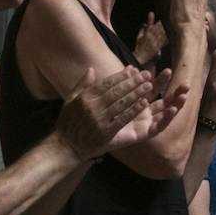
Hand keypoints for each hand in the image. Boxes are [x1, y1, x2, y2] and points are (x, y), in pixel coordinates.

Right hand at [55, 66, 173, 159]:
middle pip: (116, 91)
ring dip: (137, 93)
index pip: (106, 83)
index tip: (133, 70)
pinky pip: (123, 118)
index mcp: (84, 97)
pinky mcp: (106, 132)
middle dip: (133, 82)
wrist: (66, 145)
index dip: (121, 76)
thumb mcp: (70, 100)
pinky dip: (134, 110)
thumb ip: (82, 84)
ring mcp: (99, 120)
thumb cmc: (68, 122)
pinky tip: (144, 103)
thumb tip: (91, 69)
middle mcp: (92, 107)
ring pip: (121, 103)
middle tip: (146, 74)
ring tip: (148, 86)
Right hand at [133, 12, 166, 66]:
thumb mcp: (138, 38)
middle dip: (160, 24)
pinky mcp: (158, 48)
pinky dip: (166, 37)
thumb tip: (144, 24)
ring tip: (167, 25)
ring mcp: (154, 43)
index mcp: (144, 35)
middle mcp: (149, 39)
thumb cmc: (139, 47)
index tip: (153, 15)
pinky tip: (168, 34)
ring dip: (164, 29)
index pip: (149, 26)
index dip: (151, 20)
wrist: (140, 57)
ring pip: (160, 34)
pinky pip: (163, 41)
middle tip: (164, 19)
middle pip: (156, 29)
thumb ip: (142, 30)